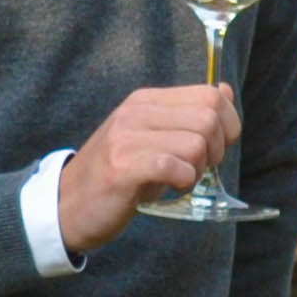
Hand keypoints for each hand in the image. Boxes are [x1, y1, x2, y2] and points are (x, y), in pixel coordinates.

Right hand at [59, 82, 242, 251]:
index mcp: (145, 100)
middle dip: (217, 150)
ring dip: (198, 170)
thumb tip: (226, 92)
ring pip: (196, 144)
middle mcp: (136, 112)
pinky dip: (183, 182)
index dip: (228, 123)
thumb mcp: (152, 137)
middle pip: (208, 118)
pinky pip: (174, 166)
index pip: (210, 94)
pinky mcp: (123, 166)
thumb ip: (187, 115)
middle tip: (197, 169)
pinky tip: (171, 189)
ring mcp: (127, 137)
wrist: (67, 204)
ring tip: (179, 181)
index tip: (218, 147)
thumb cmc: (117, 174)